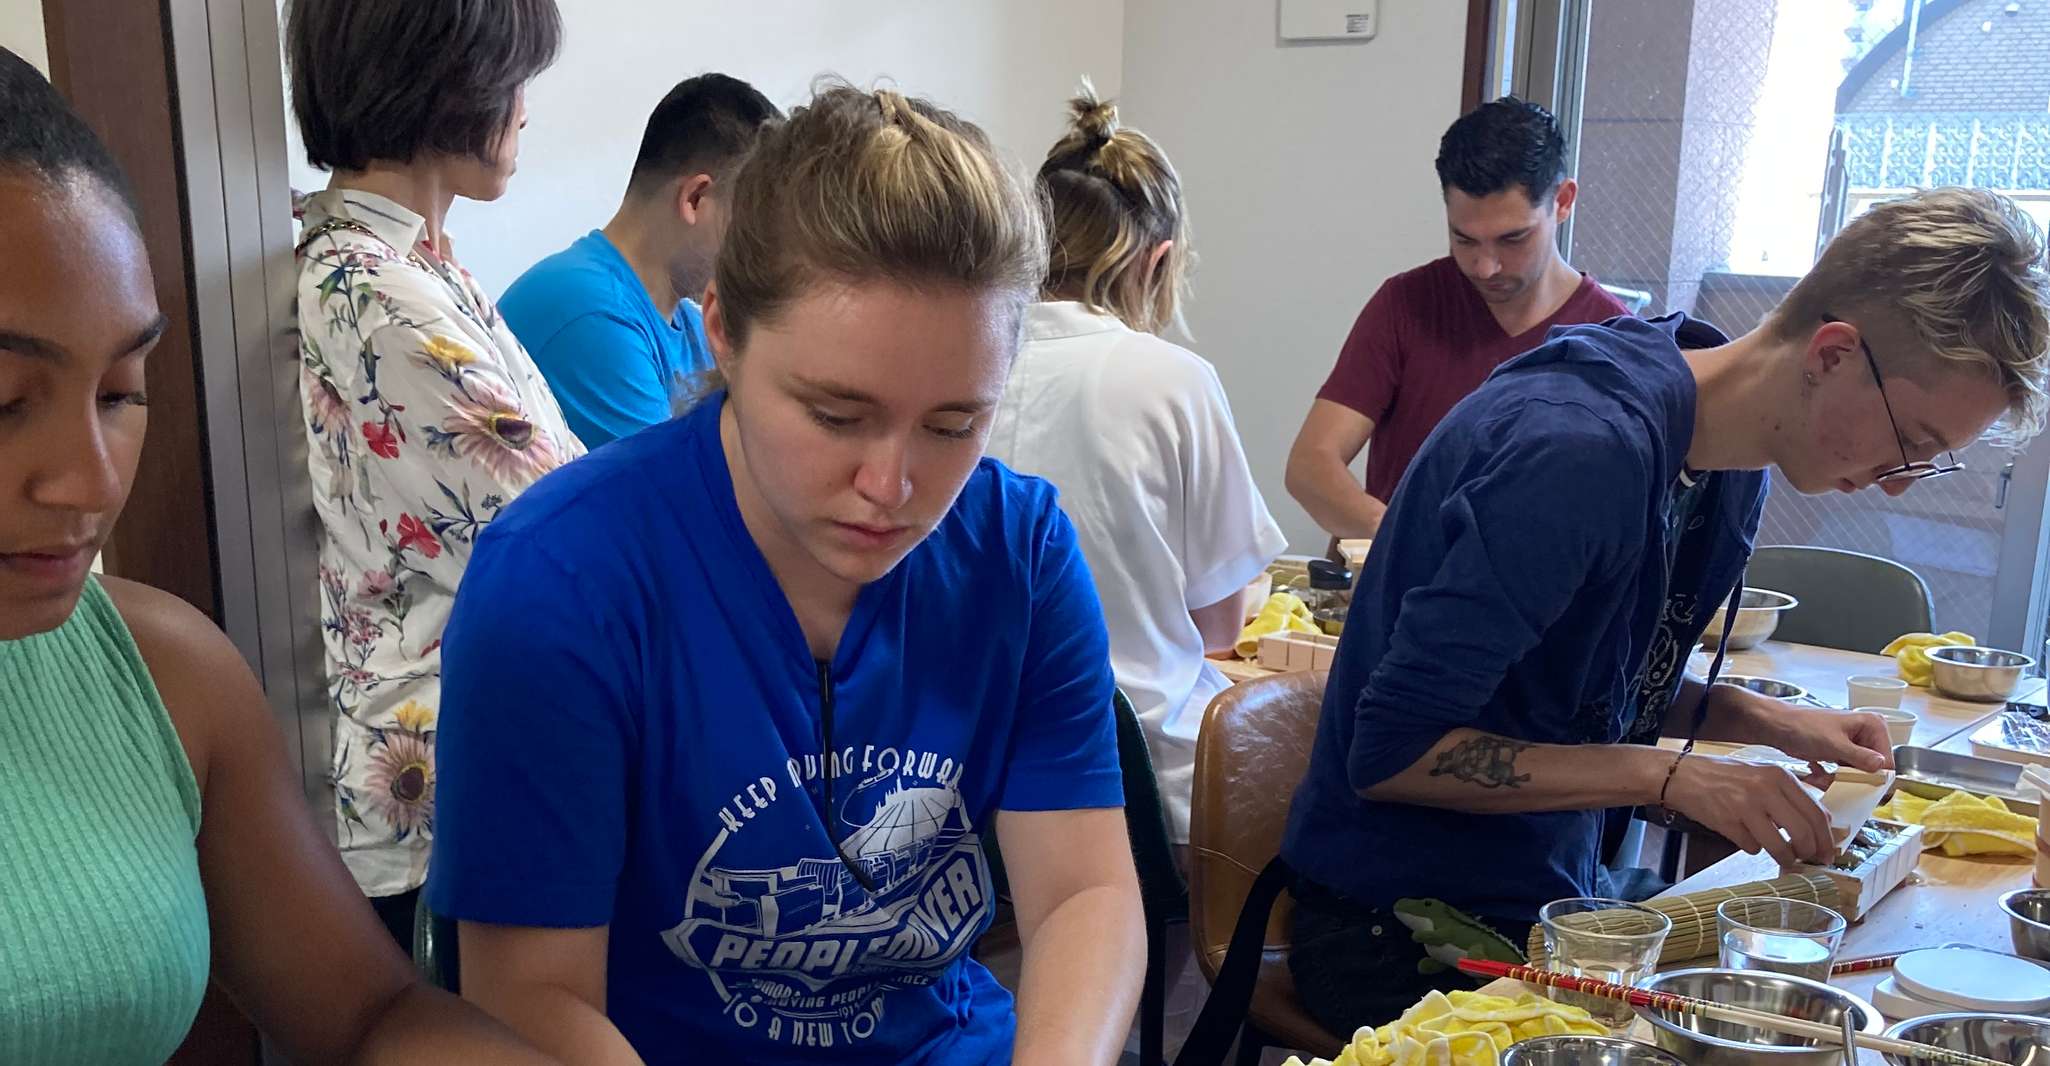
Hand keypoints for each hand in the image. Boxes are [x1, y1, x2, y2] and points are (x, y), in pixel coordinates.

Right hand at [1664, 753, 1834, 866]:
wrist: (1683, 775)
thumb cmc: (1726, 776)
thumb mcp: (1763, 774)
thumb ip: (1791, 795)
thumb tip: (1822, 823)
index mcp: (1780, 776)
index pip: (1816, 813)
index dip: (1826, 838)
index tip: (1828, 852)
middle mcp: (1765, 789)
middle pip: (1803, 833)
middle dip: (1809, 853)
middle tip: (1808, 860)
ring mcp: (1745, 807)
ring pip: (1780, 847)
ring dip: (1785, 859)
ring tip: (1783, 859)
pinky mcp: (1728, 823)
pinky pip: (1752, 847)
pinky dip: (1753, 848)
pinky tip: (1746, 838)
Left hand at [1767, 704, 1893, 774]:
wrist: (1776, 725)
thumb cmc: (1803, 727)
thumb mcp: (1833, 744)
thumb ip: (1859, 757)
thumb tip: (1882, 768)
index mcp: (1874, 726)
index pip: (1887, 762)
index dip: (1874, 778)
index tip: (1859, 789)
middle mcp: (1868, 734)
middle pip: (1872, 770)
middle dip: (1850, 780)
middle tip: (1830, 781)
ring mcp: (1854, 745)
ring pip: (1855, 775)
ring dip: (1836, 780)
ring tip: (1818, 777)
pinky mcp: (1840, 754)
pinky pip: (1842, 773)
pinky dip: (1828, 777)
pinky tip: (1814, 772)